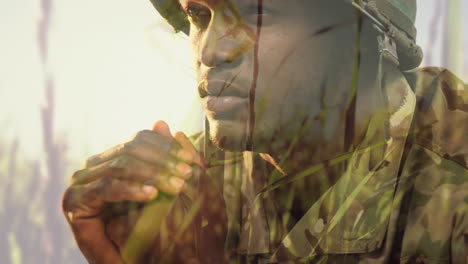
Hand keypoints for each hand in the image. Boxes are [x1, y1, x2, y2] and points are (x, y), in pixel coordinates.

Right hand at [62, 121, 203, 263]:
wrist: (123, 259)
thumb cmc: (143, 225)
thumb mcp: (159, 188)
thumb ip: (162, 158)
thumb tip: (163, 123)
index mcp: (112, 158)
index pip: (139, 140)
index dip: (167, 147)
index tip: (192, 160)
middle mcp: (94, 165)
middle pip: (131, 149)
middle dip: (164, 161)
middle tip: (188, 174)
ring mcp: (82, 181)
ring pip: (121, 165)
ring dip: (153, 174)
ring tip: (177, 186)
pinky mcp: (75, 200)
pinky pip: (107, 188)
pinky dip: (131, 189)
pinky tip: (151, 195)